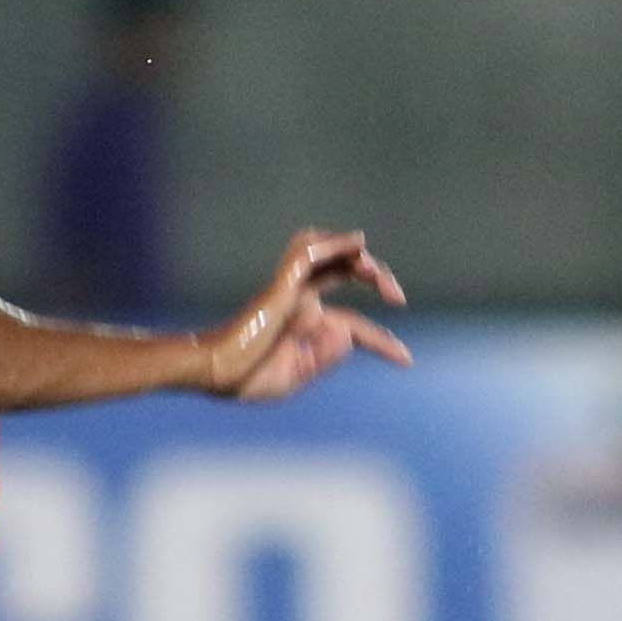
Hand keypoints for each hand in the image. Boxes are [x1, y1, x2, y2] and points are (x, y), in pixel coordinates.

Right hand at [192, 228, 408, 401]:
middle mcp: (302, 302)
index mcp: (306, 325)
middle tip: (398, 298)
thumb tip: (350, 336)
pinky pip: (308, 254)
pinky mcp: (281, 286)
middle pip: (346, 274)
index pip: (353, 325)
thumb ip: (325, 358)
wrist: (215, 372)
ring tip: (377, 273)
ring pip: (328, 254)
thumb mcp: (297, 374)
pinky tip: (358, 243)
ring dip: (356, 256)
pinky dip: (334, 244)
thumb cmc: (246, 378)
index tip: (406, 360)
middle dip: (377, 279)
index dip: (382, 342)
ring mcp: (291, 291)